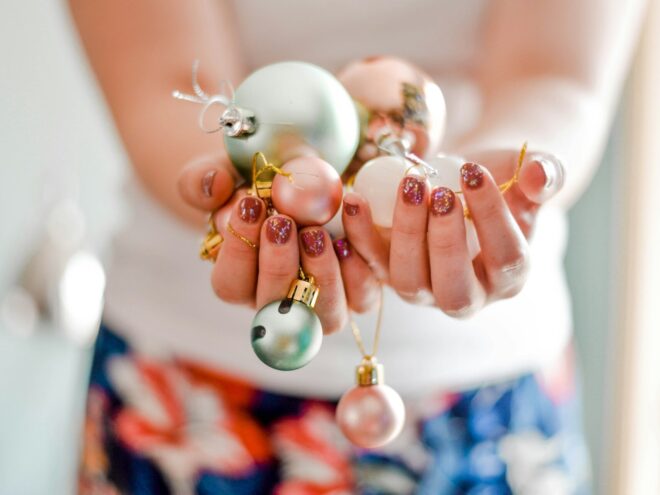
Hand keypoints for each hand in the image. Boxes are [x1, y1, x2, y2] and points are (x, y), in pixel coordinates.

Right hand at [177, 154, 379, 333]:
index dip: (237, 251)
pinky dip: (360, 264)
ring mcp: (322, 303)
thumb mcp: (227, 173)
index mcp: (241, 281)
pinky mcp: (358, 291)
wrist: (305, 178)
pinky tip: (351, 227)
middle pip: (276, 307)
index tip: (248, 205)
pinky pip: (364, 295)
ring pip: (325, 315)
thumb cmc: (261, 183)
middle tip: (282, 222)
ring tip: (317, 231)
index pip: (230, 285)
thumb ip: (202, 180)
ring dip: (321, 274)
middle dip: (277, 265)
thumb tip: (214, 187)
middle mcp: (281, 303)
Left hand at [340, 148, 564, 316]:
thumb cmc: (503, 179)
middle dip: (445, 242)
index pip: (506, 259)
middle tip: (439, 192)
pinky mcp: (389, 273)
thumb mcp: (529, 172)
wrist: (465, 180)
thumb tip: (537, 174)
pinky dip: (360, 238)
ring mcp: (424, 288)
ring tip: (409, 186)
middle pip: (454, 290)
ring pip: (409, 283)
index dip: (492, 218)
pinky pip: (370, 267)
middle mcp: (467, 294)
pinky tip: (357, 200)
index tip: (474, 172)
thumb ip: (545, 173)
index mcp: (509, 276)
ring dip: (405, 236)